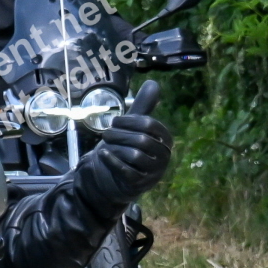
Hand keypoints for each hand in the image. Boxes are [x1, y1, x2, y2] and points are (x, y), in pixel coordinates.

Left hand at [89, 78, 172, 197]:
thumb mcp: (134, 128)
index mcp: (165, 140)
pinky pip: (126, 171)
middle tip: (106, 134)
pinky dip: (112, 161)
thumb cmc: (128, 148)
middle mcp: (163, 157)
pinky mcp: (139, 185)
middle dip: (120, 134)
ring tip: (105, 144)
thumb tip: (152, 82)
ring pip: (134, 155)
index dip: (129, 121)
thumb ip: (143, 107)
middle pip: (142, 140)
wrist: (118, 179)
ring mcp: (153, 173)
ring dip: (116, 148)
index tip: (115, 121)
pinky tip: (102, 154)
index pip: (149, 125)